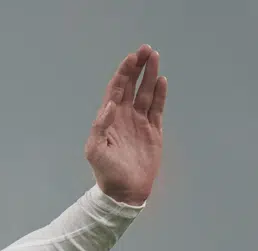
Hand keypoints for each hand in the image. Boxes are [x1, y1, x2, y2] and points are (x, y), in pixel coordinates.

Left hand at [85, 45, 166, 205]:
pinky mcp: (153, 131)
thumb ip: (100, 126)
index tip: (131, 58)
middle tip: (146, 50)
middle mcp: (124, 117)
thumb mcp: (95, 151)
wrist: (124, 192)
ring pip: (146, 93)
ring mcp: (140, 123)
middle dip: (138, 67)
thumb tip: (110, 104)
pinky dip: (160, 94)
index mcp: (109, 119)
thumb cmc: (106, 173)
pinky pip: (158, 108)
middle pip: (132, 86)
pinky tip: (162, 80)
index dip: (123, 73)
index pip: (116, 89)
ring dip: (150, 75)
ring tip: (155, 57)